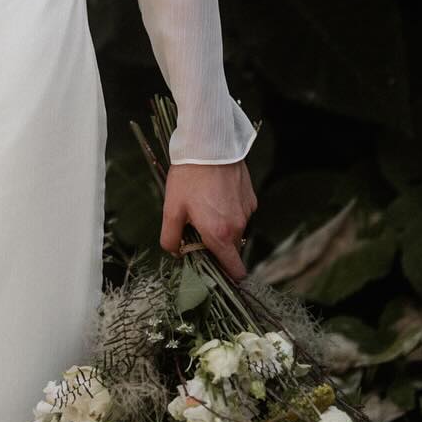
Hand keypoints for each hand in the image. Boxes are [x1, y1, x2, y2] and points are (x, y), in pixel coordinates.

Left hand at [161, 160, 257, 281]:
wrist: (210, 145)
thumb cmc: (188, 177)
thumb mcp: (171, 208)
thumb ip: (171, 237)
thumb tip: (175, 252)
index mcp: (219, 235)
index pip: (234, 270)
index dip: (225, 275)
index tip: (213, 271)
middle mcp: (238, 226)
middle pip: (231, 249)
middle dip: (216, 246)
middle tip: (197, 229)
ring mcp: (247, 212)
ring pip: (236, 230)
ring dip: (223, 227)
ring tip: (204, 206)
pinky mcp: (251, 198)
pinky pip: (241, 213)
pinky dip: (229, 211)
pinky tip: (215, 194)